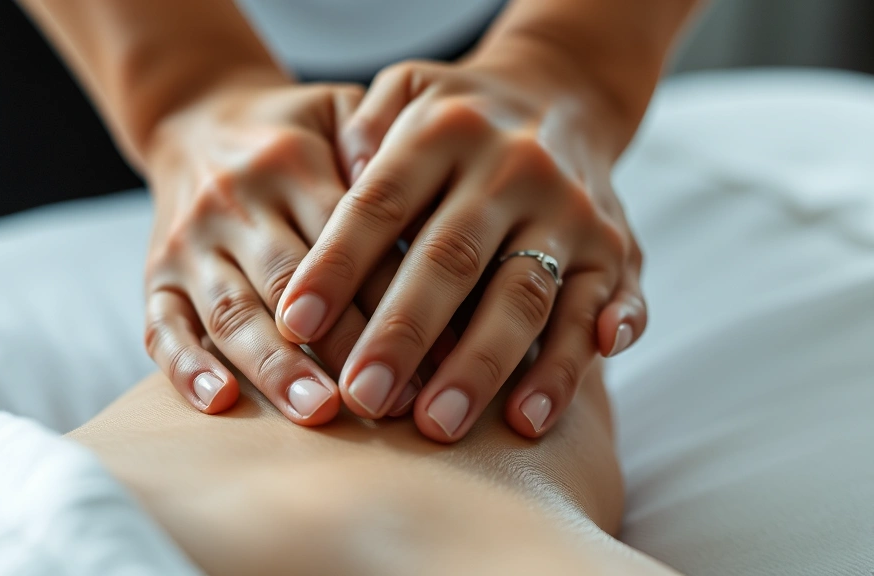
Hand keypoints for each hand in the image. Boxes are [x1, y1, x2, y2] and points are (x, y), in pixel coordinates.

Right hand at [141, 75, 421, 424]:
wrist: (198, 118)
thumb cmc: (294, 131)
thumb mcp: (339, 111)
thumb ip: (379, 143)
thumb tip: (422, 201)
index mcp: (291, 165)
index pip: (345, 237)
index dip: (390, 296)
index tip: (437, 354)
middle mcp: (235, 205)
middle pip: (289, 281)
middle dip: (338, 343)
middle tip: (381, 397)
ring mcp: (191, 244)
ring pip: (231, 311)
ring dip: (274, 365)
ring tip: (317, 410)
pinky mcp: (156, 276)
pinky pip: (161, 326)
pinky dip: (187, 367)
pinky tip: (220, 403)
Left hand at [275, 48, 646, 441]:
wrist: (564, 93)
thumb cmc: (456, 114)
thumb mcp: (404, 91)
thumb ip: (361, 129)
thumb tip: (331, 186)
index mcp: (448, 131)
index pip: (380, 203)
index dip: (337, 265)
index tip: (295, 324)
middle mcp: (514, 169)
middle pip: (451, 259)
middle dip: (404, 335)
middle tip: (362, 398)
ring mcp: (571, 212)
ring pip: (524, 297)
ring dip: (481, 367)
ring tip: (438, 425)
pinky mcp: (616, 250)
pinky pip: (602, 311)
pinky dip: (573, 364)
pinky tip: (534, 413)